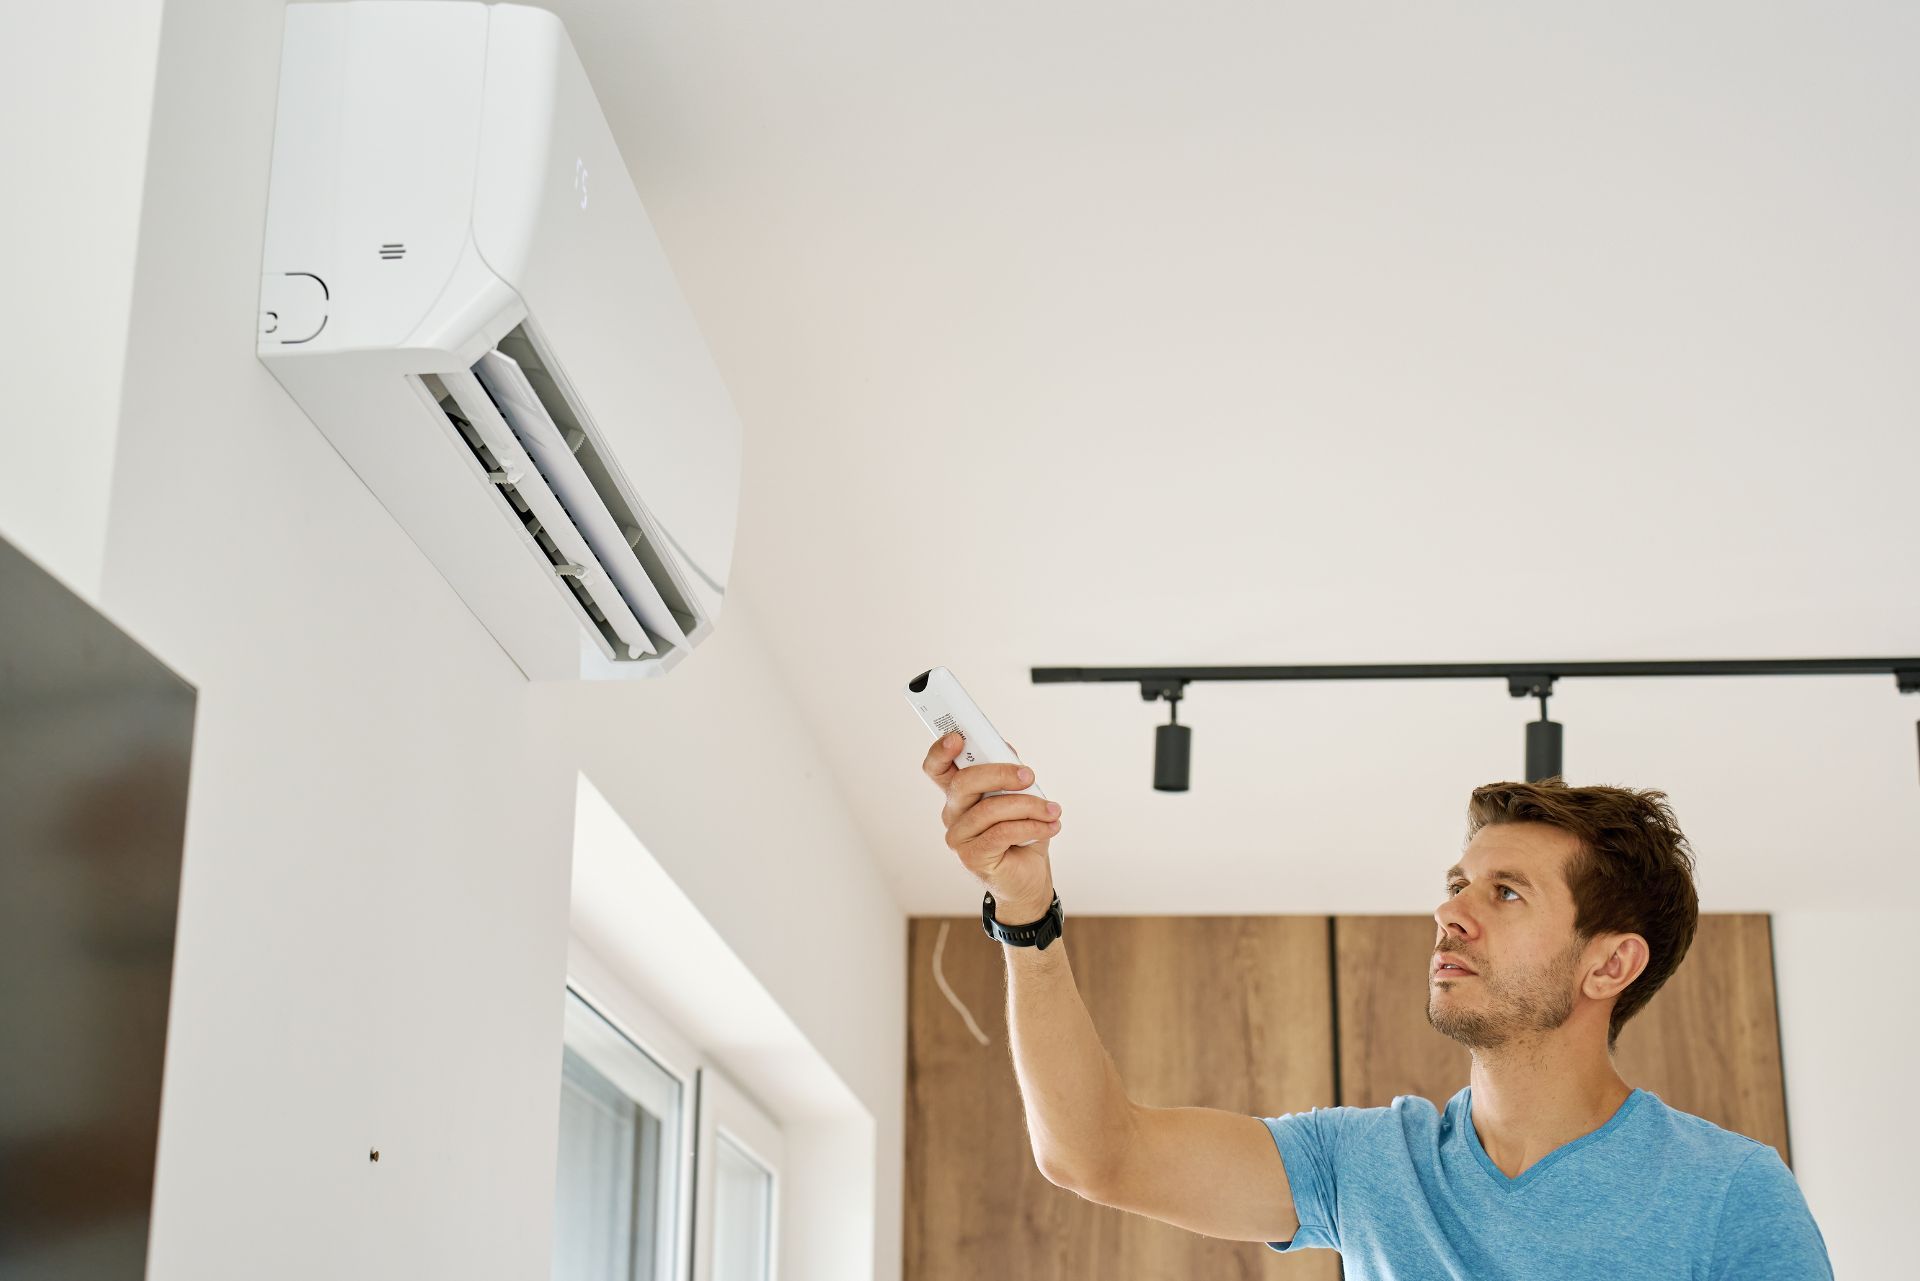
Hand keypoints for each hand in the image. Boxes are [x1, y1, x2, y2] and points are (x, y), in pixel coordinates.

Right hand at [921, 733, 1061, 919]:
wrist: (1028, 877)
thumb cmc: (1022, 832)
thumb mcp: (1019, 795)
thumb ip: (1008, 770)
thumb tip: (1006, 751)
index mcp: (959, 793)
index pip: (937, 768)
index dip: (940, 751)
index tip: (957, 737)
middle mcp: (952, 813)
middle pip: (963, 783)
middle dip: (999, 773)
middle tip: (1029, 775)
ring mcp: (958, 837)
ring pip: (989, 809)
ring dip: (1028, 806)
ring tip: (1052, 810)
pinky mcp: (971, 857)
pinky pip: (1001, 833)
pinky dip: (1031, 826)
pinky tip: (1050, 827)